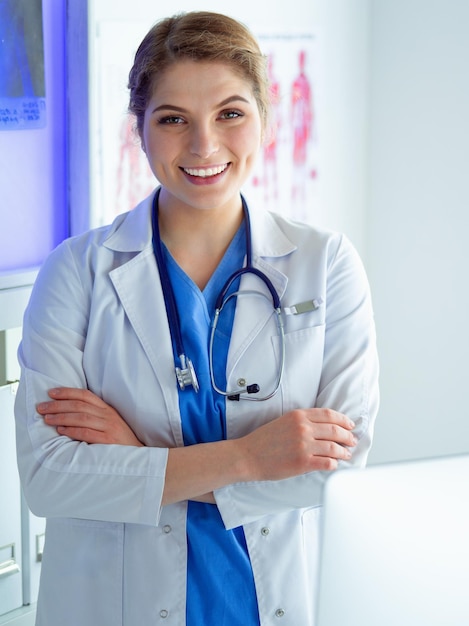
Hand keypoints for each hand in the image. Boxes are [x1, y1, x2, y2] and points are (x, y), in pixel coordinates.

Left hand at [37, 387, 143, 446]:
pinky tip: (61, 431)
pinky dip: (72, 431)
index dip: (67, 392)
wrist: (139, 457)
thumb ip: (94, 416)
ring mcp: (109, 428)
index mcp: (108, 409)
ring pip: (81, 417)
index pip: (86, 395)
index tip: (51, 393)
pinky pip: (87, 433)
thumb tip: (68, 412)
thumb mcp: (110, 424)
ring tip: (47, 419)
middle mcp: (108, 416)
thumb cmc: (120, 442)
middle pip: (80, 405)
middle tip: (41, 407)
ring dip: (61, 417)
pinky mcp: (108, 441)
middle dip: (58, 405)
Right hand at [236, 408, 356, 480]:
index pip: (329, 415)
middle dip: (348, 436)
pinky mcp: (302, 462)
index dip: (343, 420)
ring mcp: (304, 445)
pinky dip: (334, 464)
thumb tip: (323, 428)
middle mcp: (303, 428)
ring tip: (346, 454)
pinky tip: (335, 465)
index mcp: (298, 415)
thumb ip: (302, 421)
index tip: (350, 425)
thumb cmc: (263, 440)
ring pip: (334, 447)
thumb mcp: (283, 421)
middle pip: (335, 430)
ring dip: (344, 452)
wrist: (247, 456)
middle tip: (352, 441)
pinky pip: (327, 463)